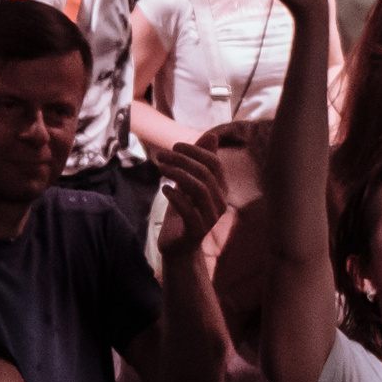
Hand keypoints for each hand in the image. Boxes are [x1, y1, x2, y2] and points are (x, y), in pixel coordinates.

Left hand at [156, 141, 226, 257]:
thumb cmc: (182, 212)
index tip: (174, 146)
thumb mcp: (188, 183)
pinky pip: (189, 210)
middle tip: (160, 155)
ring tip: (160, 168)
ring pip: (200, 189)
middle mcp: (220, 202)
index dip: (195, 151)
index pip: (214, 163)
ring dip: (178, 174)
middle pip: (205, 173)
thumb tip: (212, 135)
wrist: (178, 246)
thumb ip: (199, 162)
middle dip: (181, 160)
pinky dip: (176, 196)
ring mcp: (211, 218)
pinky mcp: (198, 230)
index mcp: (221, 189)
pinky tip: (164, 188)